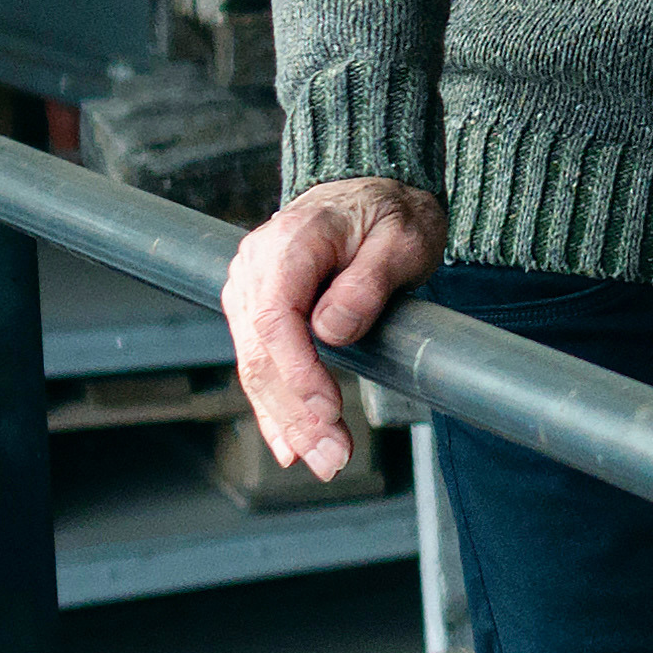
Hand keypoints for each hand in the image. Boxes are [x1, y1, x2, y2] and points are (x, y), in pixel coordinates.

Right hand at [230, 177, 447, 479]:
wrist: (371, 190)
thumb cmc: (390, 213)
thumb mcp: (402, 239)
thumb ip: (368, 281)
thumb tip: (333, 330)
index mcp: (291, 243)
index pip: (278, 318)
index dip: (299, 372)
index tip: (328, 412)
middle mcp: (256, 266)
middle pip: (262, 352)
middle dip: (296, 413)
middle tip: (333, 458)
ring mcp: (250, 288)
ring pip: (255, 366)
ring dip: (286, 421)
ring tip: (322, 461)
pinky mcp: (256, 310)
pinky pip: (259, 364)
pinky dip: (274, 408)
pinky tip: (289, 447)